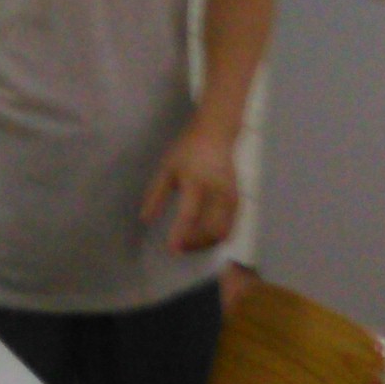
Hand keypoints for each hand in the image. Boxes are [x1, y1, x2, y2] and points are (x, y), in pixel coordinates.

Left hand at [141, 124, 240, 254]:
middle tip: (181, 249)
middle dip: (197, 244)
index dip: (181, 234)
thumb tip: (146, 219)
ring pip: (224, 230)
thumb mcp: (166, 169)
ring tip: (191, 245)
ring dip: (208, 242)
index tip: (173, 250)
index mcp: (196, 182)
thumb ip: (156, 195)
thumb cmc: (187, 150)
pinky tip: (206, 237)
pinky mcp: (238, 198)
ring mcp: (231, 196)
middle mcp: (217, 192)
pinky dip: (219, 235)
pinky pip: (231, 224)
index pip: (189, 213)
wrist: (216, 133)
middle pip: (212, 228)